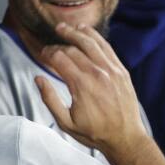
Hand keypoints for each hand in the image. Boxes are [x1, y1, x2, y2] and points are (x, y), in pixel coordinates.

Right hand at [36, 23, 150, 161]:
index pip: (60, 59)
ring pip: (91, 43)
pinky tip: (85, 31)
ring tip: (63, 27)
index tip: (42, 54)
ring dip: (76, 33)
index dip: (48, 53)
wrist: (125, 137)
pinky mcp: (121, 70)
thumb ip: (49, 99)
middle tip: (49, 45)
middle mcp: (97, 74)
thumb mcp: (65, 123)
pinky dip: (95, 37)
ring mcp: (112, 70)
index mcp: (82, 85)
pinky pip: (107, 48)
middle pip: (73, 50)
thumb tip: (38, 78)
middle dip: (58, 45)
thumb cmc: (94, 133)